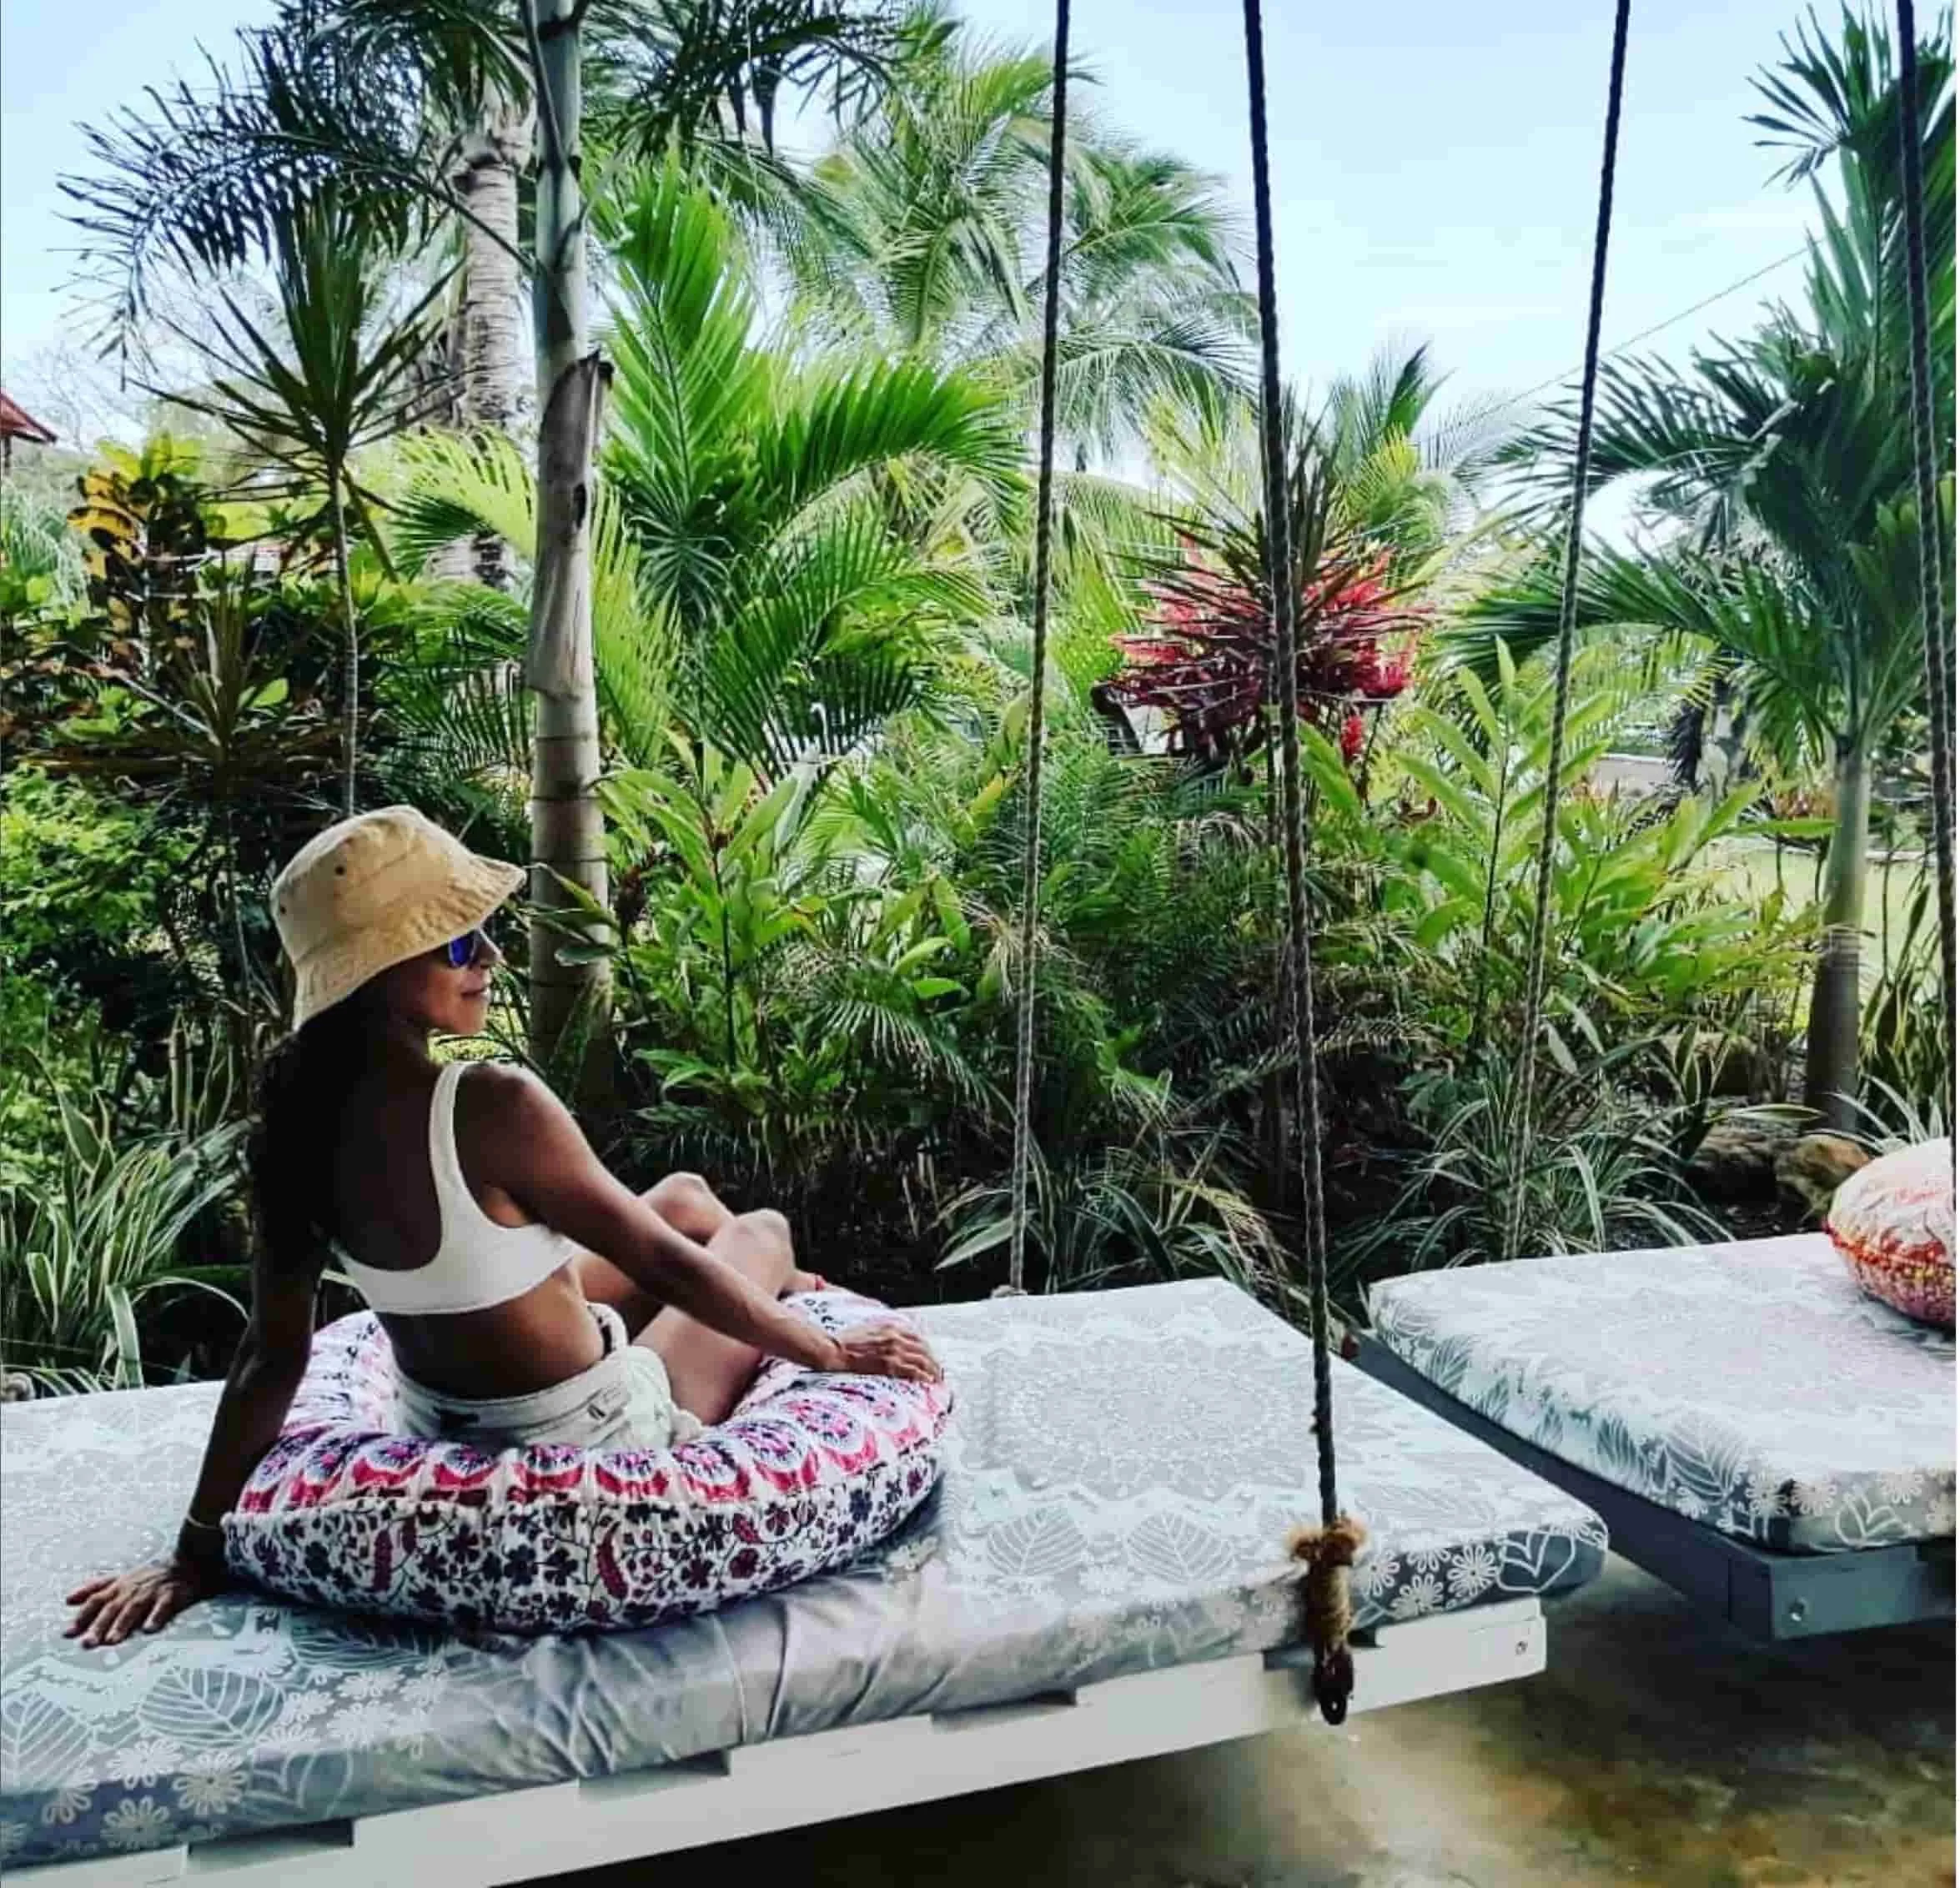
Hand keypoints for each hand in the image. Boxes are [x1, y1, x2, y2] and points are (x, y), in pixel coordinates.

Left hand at [65, 1552, 224, 1649]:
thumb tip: (68, 1599)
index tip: (68, 1633)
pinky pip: (163, 1606)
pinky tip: (149, 1629)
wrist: (188, 1562)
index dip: (82, 1616)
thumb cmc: (150, 1576)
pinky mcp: (173, 1594)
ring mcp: (152, 1591)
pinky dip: (156, 1617)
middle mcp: (133, 1588)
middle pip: (112, 1607)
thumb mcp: (121, 1577)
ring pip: (134, 1608)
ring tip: (112, 1640)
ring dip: (122, 1624)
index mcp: (119, 1585)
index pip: (96, 1599)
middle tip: (88, 1644)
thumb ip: (96, 1588)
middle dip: (99, 1625)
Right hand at [833, 1321, 943, 1385]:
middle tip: (938, 1371)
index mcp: (890, 1328)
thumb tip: (892, 1338)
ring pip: (921, 1360)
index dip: (927, 1349)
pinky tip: (928, 1381)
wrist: (834, 1350)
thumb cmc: (846, 1342)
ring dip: (932, 1370)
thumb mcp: (868, 1329)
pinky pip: (912, 1370)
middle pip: (923, 1348)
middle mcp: (895, 1337)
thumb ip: (883, 1332)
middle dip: (933, 1360)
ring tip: (937, 1378)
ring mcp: (892, 1351)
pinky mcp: (888, 1364)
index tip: (930, 1357)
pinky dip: (923, 1375)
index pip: (917, 1337)